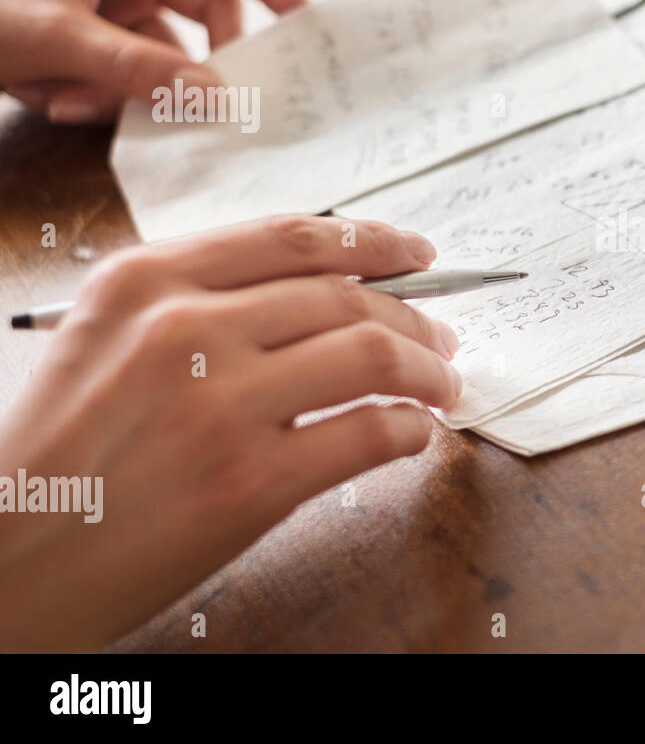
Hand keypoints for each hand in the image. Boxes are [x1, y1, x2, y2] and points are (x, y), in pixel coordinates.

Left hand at [0, 0, 305, 123]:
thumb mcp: (58, 39)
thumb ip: (141, 68)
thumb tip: (213, 96)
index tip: (302, 19)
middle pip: (200, 16)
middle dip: (186, 62)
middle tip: (196, 100)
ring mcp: (111, 6)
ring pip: (166, 57)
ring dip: (132, 89)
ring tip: (76, 100)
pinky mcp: (98, 44)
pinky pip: (135, 77)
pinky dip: (104, 98)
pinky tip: (58, 101)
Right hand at [0, 215, 460, 651]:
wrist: (9, 563)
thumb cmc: (60, 455)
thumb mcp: (104, 341)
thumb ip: (199, 302)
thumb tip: (325, 291)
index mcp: (144, 281)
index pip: (294, 238)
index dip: (374, 240)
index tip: (417, 253)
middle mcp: (183, 329)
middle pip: (345, 295)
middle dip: (415, 315)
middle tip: (442, 337)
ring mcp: (219, 405)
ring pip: (373, 355)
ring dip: (428, 370)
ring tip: (443, 386)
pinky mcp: (250, 482)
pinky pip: (370, 434)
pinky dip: (411, 430)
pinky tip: (414, 434)